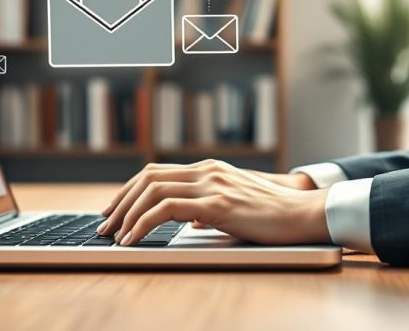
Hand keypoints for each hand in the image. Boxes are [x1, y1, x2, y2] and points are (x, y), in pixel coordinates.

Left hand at [98, 159, 330, 245]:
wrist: (304, 213)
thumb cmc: (274, 215)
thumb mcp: (236, 206)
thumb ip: (210, 208)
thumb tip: (191, 221)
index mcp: (209, 169)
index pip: (157, 172)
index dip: (129, 190)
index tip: (113, 210)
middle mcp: (206, 170)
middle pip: (147, 177)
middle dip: (120, 201)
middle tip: (104, 225)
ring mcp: (211, 184)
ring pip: (152, 191)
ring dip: (127, 214)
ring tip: (115, 236)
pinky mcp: (216, 204)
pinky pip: (166, 210)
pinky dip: (143, 224)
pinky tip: (134, 239)